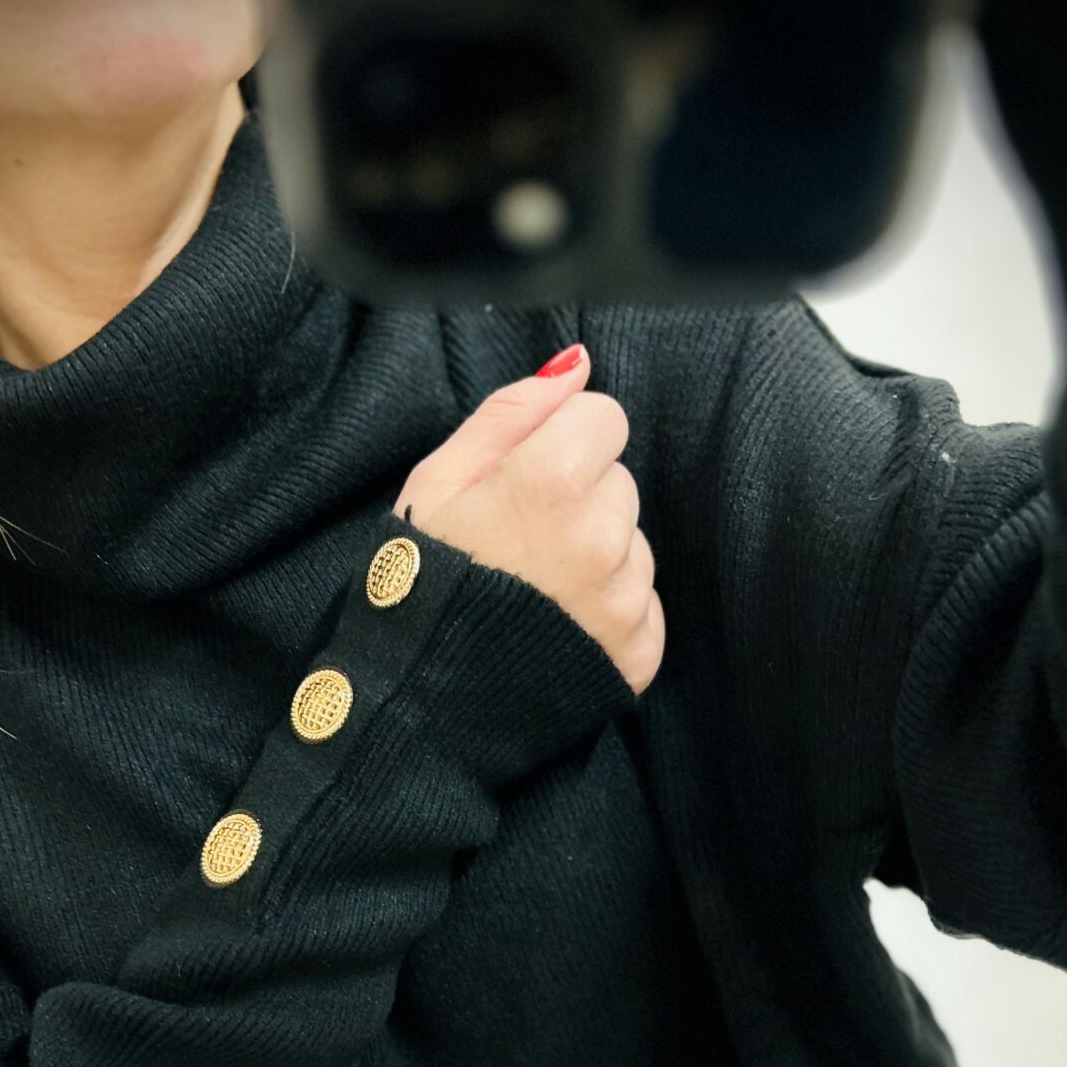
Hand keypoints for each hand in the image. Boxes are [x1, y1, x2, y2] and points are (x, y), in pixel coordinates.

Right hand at [391, 345, 664, 696]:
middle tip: (522, 542)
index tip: (526, 479)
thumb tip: (575, 366)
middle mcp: (600, 537)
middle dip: (582, 500)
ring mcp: (622, 600)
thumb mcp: (437, 481)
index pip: (605, 418)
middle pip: (620, 482)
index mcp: (551, 481)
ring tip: (538, 590)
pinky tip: (561, 625)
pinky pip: (645, 606)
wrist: (421, 699)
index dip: (562, 443)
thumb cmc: (421, 583)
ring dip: (599, 557)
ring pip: (635, 544)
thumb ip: (510, 413)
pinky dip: (611, 613)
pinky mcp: (637, 652)